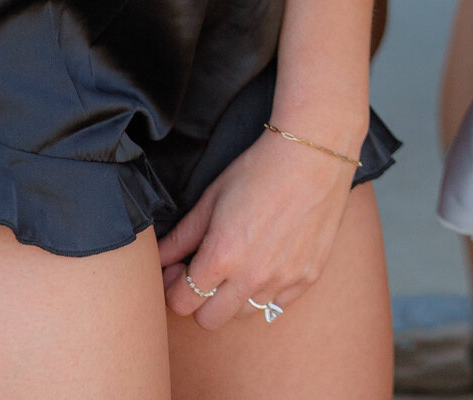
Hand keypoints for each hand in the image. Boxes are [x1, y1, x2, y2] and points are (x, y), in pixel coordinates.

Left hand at [160, 125, 357, 330]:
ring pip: (243, 314)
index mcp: (222, 256)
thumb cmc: (260, 169)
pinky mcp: (308, 277)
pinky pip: (277, 305)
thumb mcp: (212, 198)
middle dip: (199, 299)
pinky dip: (267, 290)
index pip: (182, 303)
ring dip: (234, 295)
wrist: (313, 153)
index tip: (178, 270)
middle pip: (209, 320)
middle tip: (205, 270)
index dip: (173, 288)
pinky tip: (268, 260)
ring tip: (240, 262)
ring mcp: (283, 280)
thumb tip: (159, 260)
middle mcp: (252, 276)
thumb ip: (182, 236)